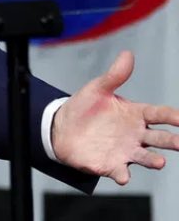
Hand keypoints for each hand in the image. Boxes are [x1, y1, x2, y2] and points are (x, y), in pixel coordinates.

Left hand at [52, 50, 178, 184]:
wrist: (61, 128)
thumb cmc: (84, 107)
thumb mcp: (98, 89)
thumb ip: (115, 75)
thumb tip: (127, 54)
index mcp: (136, 114)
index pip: (159, 114)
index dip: (172, 116)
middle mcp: (136, 135)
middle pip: (159, 138)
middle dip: (171, 141)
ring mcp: (125, 151)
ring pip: (145, 157)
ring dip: (153, 160)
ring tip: (160, 161)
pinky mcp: (111, 165)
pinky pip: (120, 172)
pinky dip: (123, 175)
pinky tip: (123, 176)